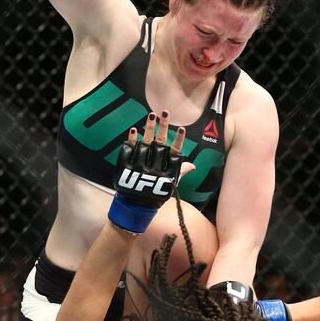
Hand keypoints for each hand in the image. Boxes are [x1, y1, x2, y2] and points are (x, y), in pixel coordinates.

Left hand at [108, 112, 187, 233]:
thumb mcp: (170, 184)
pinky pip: (129, 151)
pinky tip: (134, 130)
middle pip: (160, 143)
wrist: (136, 207)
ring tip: (151, 115)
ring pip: (145, 144)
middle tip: (165, 112)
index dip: (178, 141)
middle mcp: (154, 167)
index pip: (175, 153)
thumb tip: (193, 165)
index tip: (181, 129)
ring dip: (148, 128)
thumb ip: (179, 171)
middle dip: (163, 127)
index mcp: (166, 171)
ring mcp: (140, 166)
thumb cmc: (155, 193)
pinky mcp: (127, 167)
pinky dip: (131, 140)